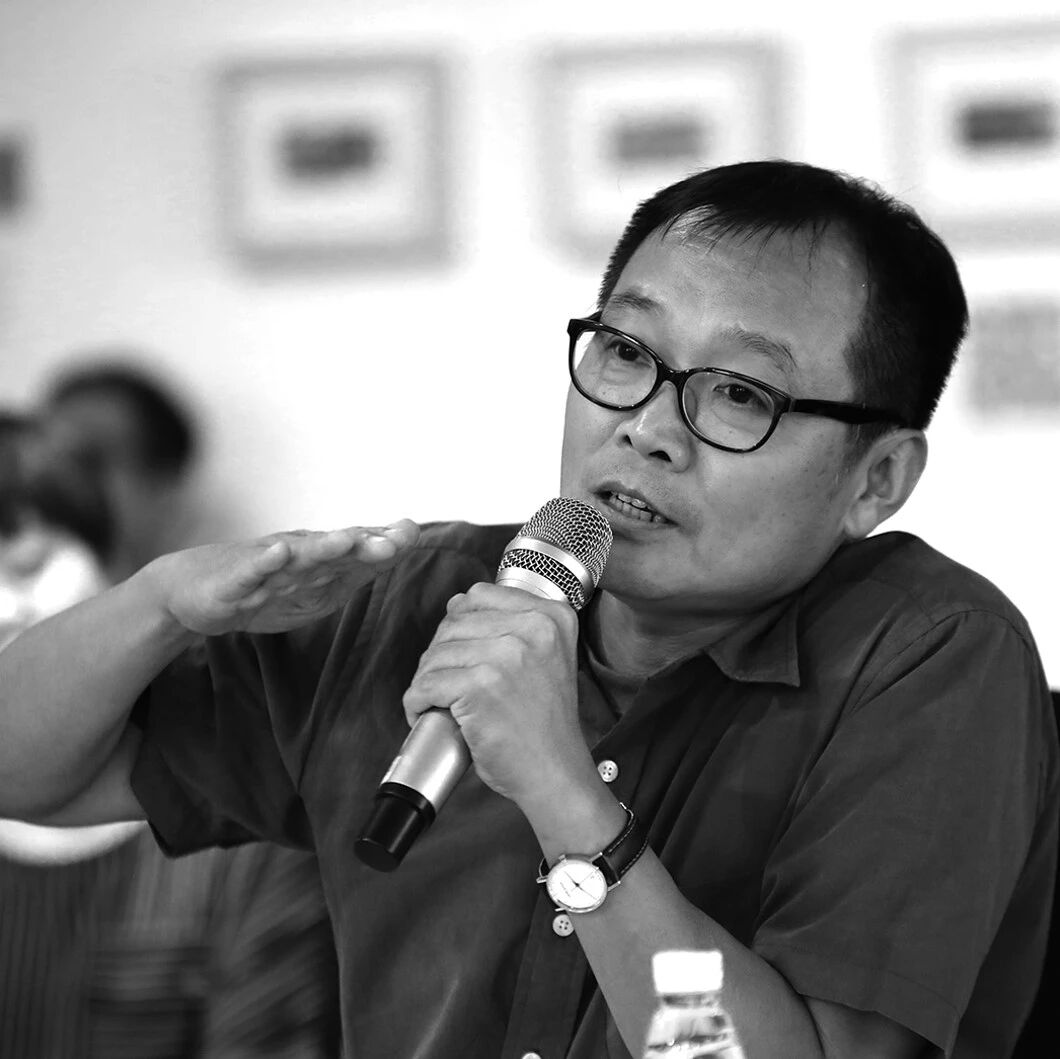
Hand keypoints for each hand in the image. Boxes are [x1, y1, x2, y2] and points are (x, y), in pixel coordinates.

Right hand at [142, 520, 419, 635]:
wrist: (196, 589)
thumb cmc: (265, 585)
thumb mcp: (317, 584)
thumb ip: (358, 567)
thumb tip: (400, 546)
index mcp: (320, 561)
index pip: (359, 553)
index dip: (386, 545)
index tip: (413, 533)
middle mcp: (298, 555)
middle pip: (337, 551)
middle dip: (367, 545)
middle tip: (397, 540)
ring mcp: (267, 566)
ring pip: (299, 558)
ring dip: (324, 548)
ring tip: (348, 540)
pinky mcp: (235, 580)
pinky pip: (252, 571)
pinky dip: (265, 562)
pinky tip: (278, 553)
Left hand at [401, 582, 594, 809]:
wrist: (555, 771)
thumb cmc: (545, 723)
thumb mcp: (547, 657)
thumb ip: (513, 625)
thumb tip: (455, 605)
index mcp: (551, 617)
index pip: (480, 595)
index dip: (458, 622)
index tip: (459, 651)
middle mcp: (533, 628)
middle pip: (454, 624)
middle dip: (439, 655)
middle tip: (444, 683)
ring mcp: (506, 655)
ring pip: (436, 654)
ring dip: (425, 680)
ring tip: (436, 701)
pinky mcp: (480, 685)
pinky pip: (426, 685)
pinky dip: (416, 702)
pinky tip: (424, 713)